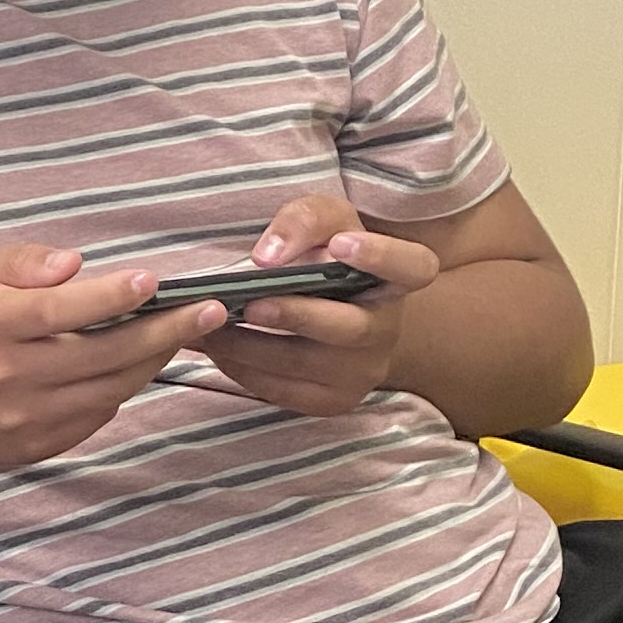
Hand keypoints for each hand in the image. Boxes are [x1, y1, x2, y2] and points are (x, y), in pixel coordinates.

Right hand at [0, 243, 216, 472]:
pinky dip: (122, 388)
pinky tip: (139, 362)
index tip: (153, 281)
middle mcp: (6, 377)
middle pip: (101, 356)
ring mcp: (23, 420)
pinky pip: (96, 417)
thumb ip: (22, 263)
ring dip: (153, 360)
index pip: (60, 312)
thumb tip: (76, 263)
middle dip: (163, 331)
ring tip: (185, 332)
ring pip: (109, 390)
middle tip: (209, 310)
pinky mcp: (35, 448)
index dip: (111, 297)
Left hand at [198, 192, 440, 419]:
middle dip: (296, 315)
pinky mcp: (331, 401)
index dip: (381, 257)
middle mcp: (387, 329)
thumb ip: (304, 221)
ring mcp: (362, 372)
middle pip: (349, 328)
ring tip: (208, 323)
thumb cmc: (329, 257)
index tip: (340, 244)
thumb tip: (268, 256)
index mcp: (397, 279)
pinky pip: (283, 390)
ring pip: (304, 363)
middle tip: (250, 302)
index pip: (414, 267)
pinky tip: (217, 348)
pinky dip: (243, 369)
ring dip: (250, 344)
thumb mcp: (325, 223)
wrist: (334, 312)